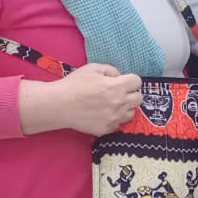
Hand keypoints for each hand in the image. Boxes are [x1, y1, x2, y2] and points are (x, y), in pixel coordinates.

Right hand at [20, 63, 142, 135]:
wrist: (59, 105)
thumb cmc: (74, 84)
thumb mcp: (93, 68)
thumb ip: (110, 70)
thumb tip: (119, 77)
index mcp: (117, 86)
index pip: (137, 82)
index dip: (130, 80)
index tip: (123, 82)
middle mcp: (119, 103)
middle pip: (139, 99)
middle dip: (131, 94)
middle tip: (119, 93)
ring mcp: (114, 118)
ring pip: (131, 113)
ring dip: (125, 107)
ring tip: (111, 104)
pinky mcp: (106, 129)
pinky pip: (118, 124)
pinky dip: (114, 118)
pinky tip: (103, 114)